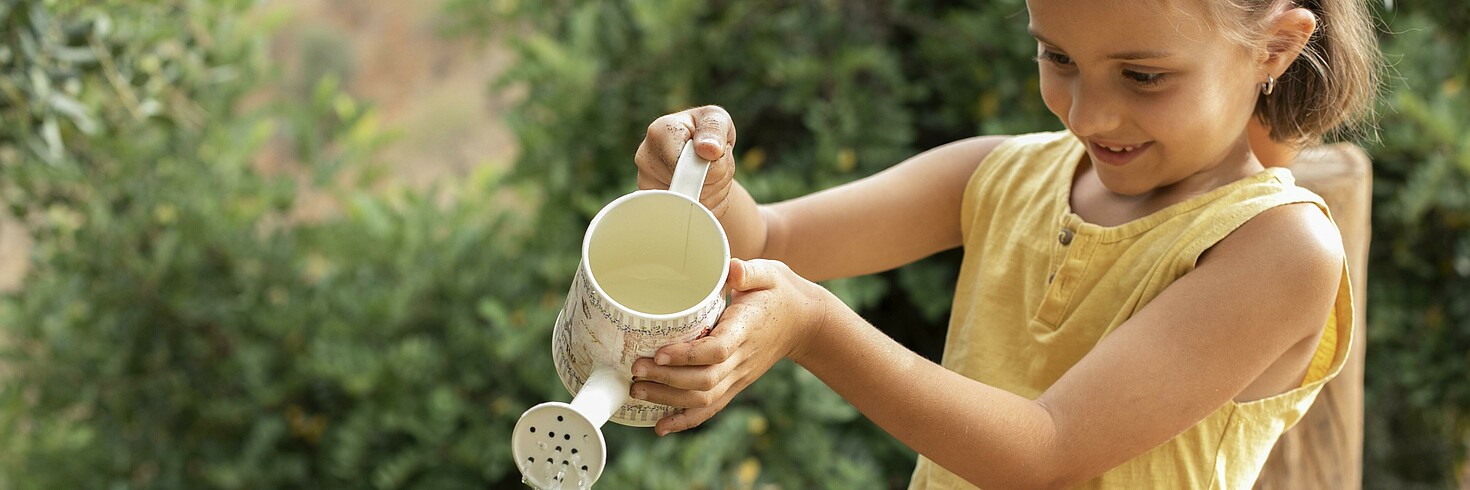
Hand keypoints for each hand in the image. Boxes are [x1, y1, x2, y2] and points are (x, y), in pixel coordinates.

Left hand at [629, 258, 838, 435]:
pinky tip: (660, 427)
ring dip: (668, 400)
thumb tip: (732, 269)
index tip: (659, 352)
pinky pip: (710, 408)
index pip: (717, 351)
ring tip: (637, 391)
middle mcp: (742, 359)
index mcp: (746, 330)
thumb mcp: (769, 273)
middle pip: (704, 381)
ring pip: (704, 399)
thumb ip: (749, 272)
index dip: (687, 356)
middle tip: (636, 371)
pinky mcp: (735, 384)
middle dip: (667, 380)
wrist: (805, 323)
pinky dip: (684, 420)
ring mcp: (739, 376)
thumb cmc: (779, 293)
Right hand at [635, 105, 737, 217]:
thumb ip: (714, 129)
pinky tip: (703, 189)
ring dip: (714, 192)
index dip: (708, 166)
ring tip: (708, 174)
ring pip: (694, 204)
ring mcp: (647, 185)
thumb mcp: (717, 119)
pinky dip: (709, 207)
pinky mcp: (656, 206)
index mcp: (659, 132)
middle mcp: (645, 159)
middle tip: (714, 162)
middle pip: (691, 186)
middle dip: (715, 178)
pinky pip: (694, 217)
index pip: (683, 163)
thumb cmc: (708, 131)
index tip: (715, 155)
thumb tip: (709, 150)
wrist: (701, 152)